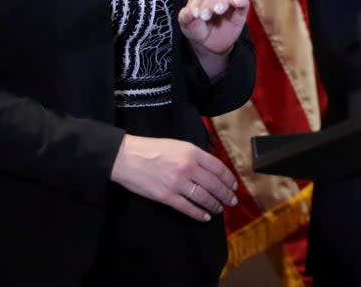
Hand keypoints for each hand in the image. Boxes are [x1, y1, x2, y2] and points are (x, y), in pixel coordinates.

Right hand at [110, 134, 238, 220]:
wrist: (126, 157)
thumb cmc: (151, 149)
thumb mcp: (178, 145)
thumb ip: (195, 155)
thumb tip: (211, 168)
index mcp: (192, 152)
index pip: (218, 167)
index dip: (228, 178)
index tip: (234, 185)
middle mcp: (187, 167)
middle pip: (214, 184)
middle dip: (226, 194)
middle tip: (232, 201)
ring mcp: (177, 183)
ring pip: (203, 197)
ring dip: (215, 205)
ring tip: (220, 209)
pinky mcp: (166, 197)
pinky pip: (187, 208)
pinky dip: (198, 213)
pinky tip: (205, 216)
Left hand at [179, 0, 249, 74]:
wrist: (208, 44)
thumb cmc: (197, 28)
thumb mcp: (187, 24)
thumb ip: (186, 17)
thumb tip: (190, 12)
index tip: (194, 12)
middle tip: (205, 16)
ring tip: (218, 11)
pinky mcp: (241, 9)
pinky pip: (245, 0)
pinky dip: (240, 0)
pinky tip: (234, 3)